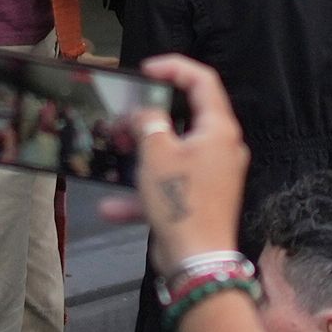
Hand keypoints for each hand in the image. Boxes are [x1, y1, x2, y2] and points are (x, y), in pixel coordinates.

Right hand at [132, 52, 251, 268]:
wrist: (197, 262)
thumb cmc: (182, 202)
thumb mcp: (157, 154)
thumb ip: (148, 124)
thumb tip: (143, 114)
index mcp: (219, 130)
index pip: (203, 82)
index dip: (175, 68)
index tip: (147, 70)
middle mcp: (221, 149)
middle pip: (186, 119)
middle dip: (151, 118)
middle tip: (127, 116)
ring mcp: (211, 177)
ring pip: (173, 155)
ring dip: (143, 156)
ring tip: (117, 152)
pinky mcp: (200, 201)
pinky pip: (169, 189)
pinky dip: (143, 195)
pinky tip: (111, 207)